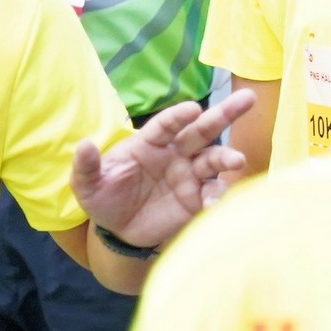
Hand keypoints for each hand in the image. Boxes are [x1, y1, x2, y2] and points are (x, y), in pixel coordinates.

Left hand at [72, 87, 256, 251]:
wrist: (121, 232)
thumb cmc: (105, 199)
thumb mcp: (89, 186)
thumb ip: (87, 167)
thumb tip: (82, 145)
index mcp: (150, 142)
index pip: (167, 124)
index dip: (179, 116)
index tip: (193, 109)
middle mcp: (176, 153)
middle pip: (202, 129)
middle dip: (224, 114)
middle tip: (248, 99)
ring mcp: (190, 175)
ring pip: (214, 159)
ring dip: (226, 157)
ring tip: (237, 161)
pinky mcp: (197, 199)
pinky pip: (213, 193)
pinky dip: (217, 196)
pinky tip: (215, 203)